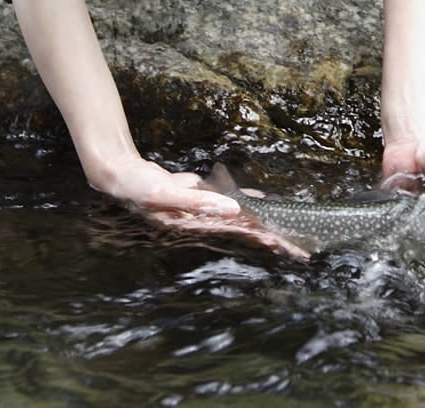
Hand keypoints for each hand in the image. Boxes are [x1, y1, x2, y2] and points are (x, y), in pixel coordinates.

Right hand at [92, 152, 309, 258]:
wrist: (122, 176)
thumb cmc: (139, 187)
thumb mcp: (166, 194)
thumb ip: (198, 202)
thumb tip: (233, 209)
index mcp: (198, 223)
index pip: (239, 233)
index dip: (264, 239)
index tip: (287, 246)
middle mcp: (205, 220)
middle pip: (245, 229)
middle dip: (272, 237)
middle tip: (302, 248)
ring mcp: (203, 208)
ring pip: (240, 216)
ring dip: (263, 221)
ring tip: (289, 231)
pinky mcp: (199, 195)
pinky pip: (228, 199)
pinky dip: (245, 199)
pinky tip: (259, 200)